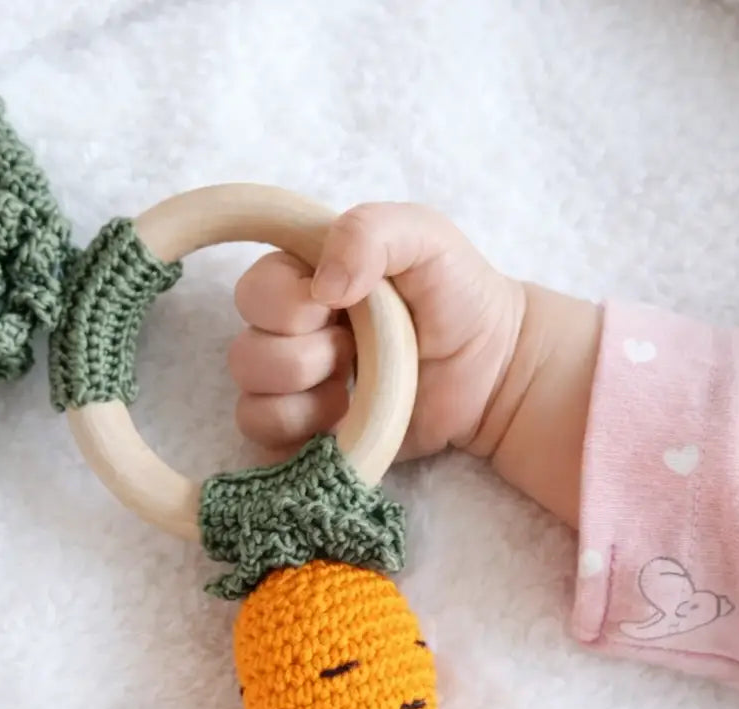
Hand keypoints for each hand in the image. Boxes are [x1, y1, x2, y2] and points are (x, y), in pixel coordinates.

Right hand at [227, 202, 526, 461]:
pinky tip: (344, 422)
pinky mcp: (308, 437)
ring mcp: (295, 391)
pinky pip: (267, 446)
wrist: (493, 368)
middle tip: (356, 351)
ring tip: (354, 389)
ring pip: (251, 402)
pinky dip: (302, 437)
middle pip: (244, 354)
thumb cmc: (457, 295)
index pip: (252, 292)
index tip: (341, 305)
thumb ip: (369, 232)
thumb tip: (322, 287)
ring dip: (307, 399)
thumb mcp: (424, 237)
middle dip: (306, 357)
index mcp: (302, 280)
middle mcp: (288, 335)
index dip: (289, 306)